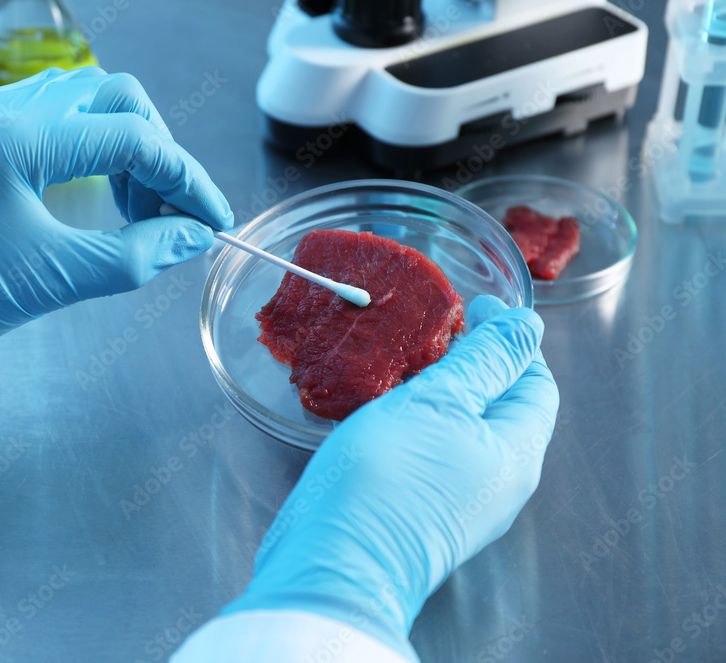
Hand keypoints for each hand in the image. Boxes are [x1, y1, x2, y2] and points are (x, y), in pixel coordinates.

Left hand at [0, 67, 231, 402]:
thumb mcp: (53, 280)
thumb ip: (136, 256)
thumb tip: (194, 237)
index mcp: (19, 139)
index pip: (134, 137)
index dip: (186, 179)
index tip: (212, 221)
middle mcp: (4, 109)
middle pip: (118, 96)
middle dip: (159, 151)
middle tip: (168, 212)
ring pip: (88, 100)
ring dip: (126, 145)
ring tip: (135, 209)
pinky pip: (57, 118)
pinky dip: (92, 148)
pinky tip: (97, 196)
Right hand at [222, 296, 559, 659]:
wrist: (334, 563)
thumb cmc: (388, 478)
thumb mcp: (440, 402)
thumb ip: (486, 360)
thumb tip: (528, 326)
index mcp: (517, 452)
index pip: (535, 383)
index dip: (511, 339)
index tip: (476, 306)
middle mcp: (498, 481)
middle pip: (500, 406)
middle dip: (475, 362)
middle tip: (435, 329)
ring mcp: (459, 500)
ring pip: (463, 429)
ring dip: (441, 390)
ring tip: (406, 361)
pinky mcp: (421, 509)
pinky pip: (434, 451)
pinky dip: (419, 420)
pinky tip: (386, 406)